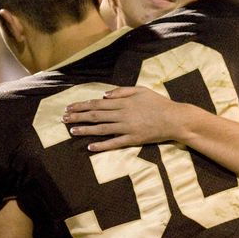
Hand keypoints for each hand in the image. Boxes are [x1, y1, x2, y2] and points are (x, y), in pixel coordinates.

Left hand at [62, 86, 176, 151]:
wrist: (175, 119)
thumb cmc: (158, 103)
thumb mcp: (140, 90)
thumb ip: (121, 91)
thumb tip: (104, 95)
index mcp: (123, 102)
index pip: (97, 103)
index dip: (81, 106)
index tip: (69, 107)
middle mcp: (122, 114)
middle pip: (95, 115)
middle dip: (78, 117)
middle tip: (63, 119)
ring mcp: (127, 128)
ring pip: (101, 129)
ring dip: (85, 130)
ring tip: (72, 131)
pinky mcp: (133, 140)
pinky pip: (114, 143)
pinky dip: (102, 145)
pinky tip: (90, 147)